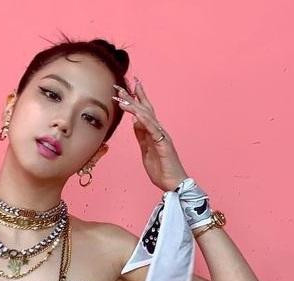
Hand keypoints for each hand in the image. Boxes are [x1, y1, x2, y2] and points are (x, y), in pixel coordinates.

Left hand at [112, 77, 188, 192]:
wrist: (173, 182)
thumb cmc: (161, 169)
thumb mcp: (145, 150)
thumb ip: (141, 136)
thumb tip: (135, 122)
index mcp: (153, 132)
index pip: (143, 111)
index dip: (135, 99)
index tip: (125, 88)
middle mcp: (158, 130)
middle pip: (144, 109)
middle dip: (132, 97)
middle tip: (120, 85)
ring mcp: (161, 136)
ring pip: (147, 116)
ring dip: (134, 106)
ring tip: (122, 98)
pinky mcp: (163, 143)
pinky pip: (152, 129)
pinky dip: (144, 121)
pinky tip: (136, 113)